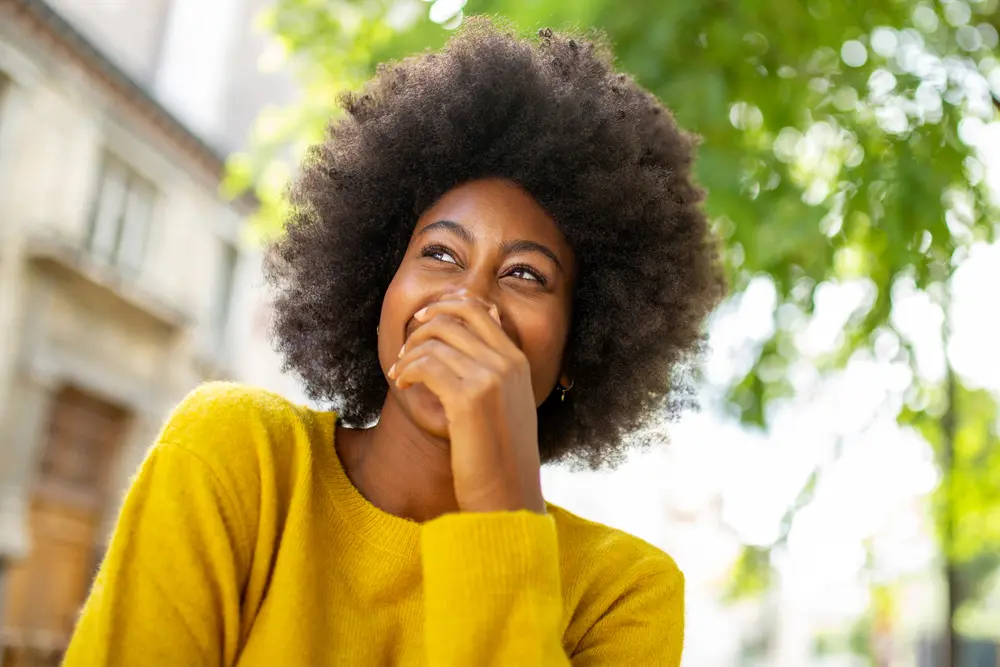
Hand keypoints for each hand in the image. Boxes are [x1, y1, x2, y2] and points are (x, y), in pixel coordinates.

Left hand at [388, 296, 544, 513]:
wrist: (510, 496)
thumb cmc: (502, 456)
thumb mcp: (509, 404)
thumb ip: (497, 370)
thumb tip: (482, 332)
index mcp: (518, 361)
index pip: (476, 309)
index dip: (442, 308)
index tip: (420, 322)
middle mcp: (507, 363)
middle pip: (451, 319)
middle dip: (418, 331)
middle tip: (403, 353)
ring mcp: (491, 379)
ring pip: (434, 341)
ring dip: (408, 355)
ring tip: (399, 375)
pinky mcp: (469, 399)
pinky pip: (426, 365)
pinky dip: (407, 371)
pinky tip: (402, 385)